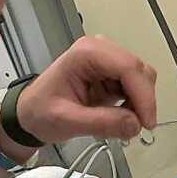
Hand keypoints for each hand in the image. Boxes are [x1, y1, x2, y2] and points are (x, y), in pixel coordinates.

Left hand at [16, 35, 156, 143]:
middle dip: (142, 101)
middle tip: (135, 128)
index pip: (128, 68)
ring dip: (139, 103)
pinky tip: (119, 116)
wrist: (29, 114)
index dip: (143, 96)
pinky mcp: (110, 73)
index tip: (146, 123)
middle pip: (139, 71)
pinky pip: (134, 86)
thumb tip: (134, 125)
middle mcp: (100, 49)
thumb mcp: (67, 121)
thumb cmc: (40, 112)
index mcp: (86, 53)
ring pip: (141, 78)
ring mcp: (107, 60)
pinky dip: (134, 103)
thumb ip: (101, 123)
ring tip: (122, 123)